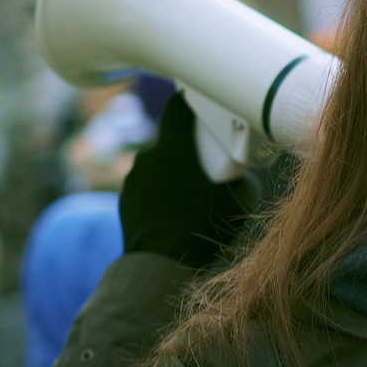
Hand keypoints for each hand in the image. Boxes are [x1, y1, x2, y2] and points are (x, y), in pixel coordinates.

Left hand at [118, 93, 248, 266]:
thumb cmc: (202, 229)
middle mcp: (149, 156)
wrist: (163, 264)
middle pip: (169, 137)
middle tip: (205, 161)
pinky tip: (172, 208)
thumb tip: (242, 171)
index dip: (191, 101)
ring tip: (189, 191)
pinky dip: (157, 188)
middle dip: (187, 145)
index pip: (178, 106)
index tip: (201, 105)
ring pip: (156, 160)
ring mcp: (133, 176)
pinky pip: (145, 182)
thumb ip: (241, 178)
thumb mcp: (238, 202)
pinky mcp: (125, 196)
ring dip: (171, 168)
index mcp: (175, 148)